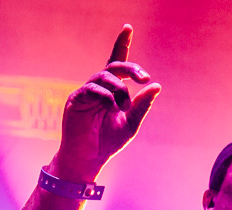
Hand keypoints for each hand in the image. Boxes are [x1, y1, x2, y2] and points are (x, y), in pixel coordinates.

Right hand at [50, 24, 161, 181]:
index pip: (116, 63)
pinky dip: (106, 97)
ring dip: (119, 90)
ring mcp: (85, 92)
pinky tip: (112, 109)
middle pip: (113, 66)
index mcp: (111, 90)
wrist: (88, 160)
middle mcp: (98, 87)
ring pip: (104, 76)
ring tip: (124, 107)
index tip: (128, 27)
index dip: (121, 44)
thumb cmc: (108, 142)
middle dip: (130, 68)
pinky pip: (92, 89)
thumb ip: (142, 105)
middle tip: (144, 78)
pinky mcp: (76, 101)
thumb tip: (156, 85)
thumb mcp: (131, 123)